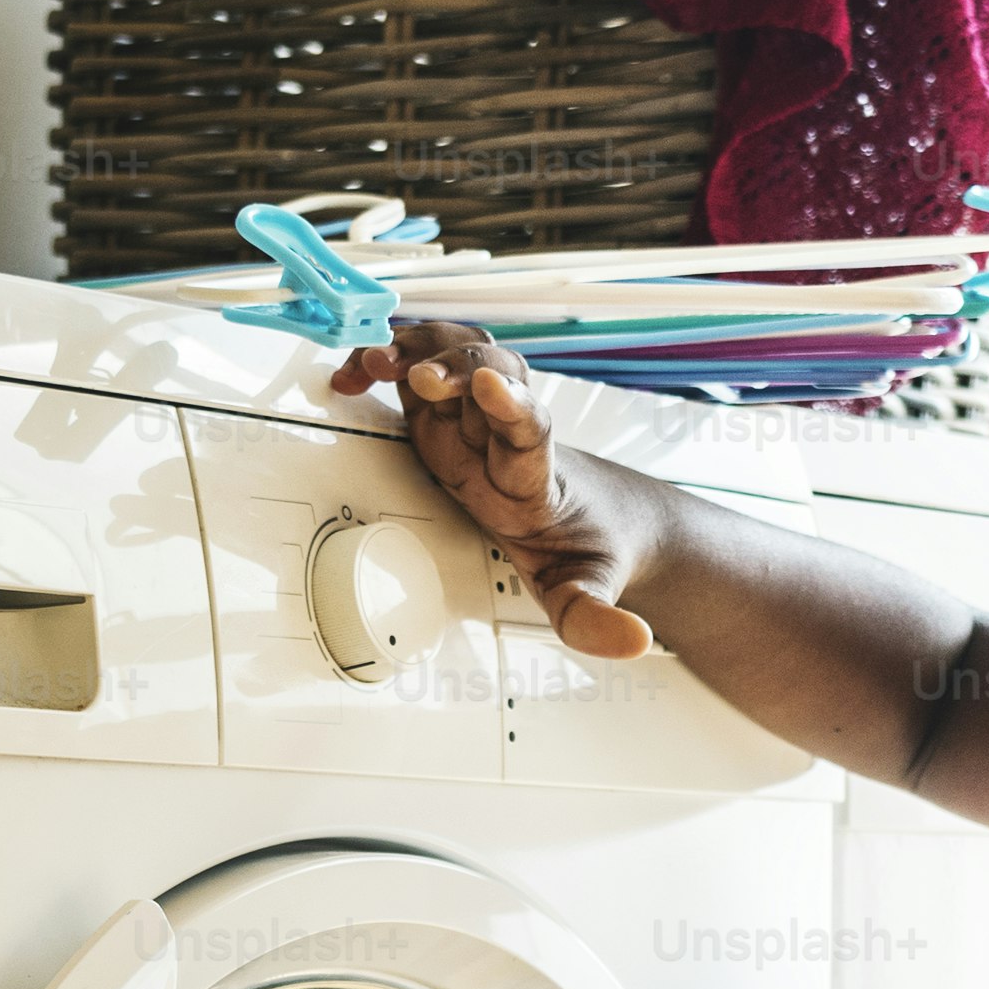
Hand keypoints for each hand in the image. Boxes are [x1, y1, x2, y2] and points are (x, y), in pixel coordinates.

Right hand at [326, 318, 659, 660]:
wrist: (607, 514)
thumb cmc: (593, 548)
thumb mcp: (589, 591)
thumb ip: (596, 618)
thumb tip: (632, 640)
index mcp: (538, 480)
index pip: (531, 432)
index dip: (510, 406)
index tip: (491, 385)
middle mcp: (509, 438)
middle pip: (491, 378)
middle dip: (453, 369)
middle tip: (418, 380)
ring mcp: (479, 420)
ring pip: (461, 355)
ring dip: (420, 348)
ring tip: (375, 364)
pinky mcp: (453, 416)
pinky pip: (425, 369)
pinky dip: (392, 359)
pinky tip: (356, 372)